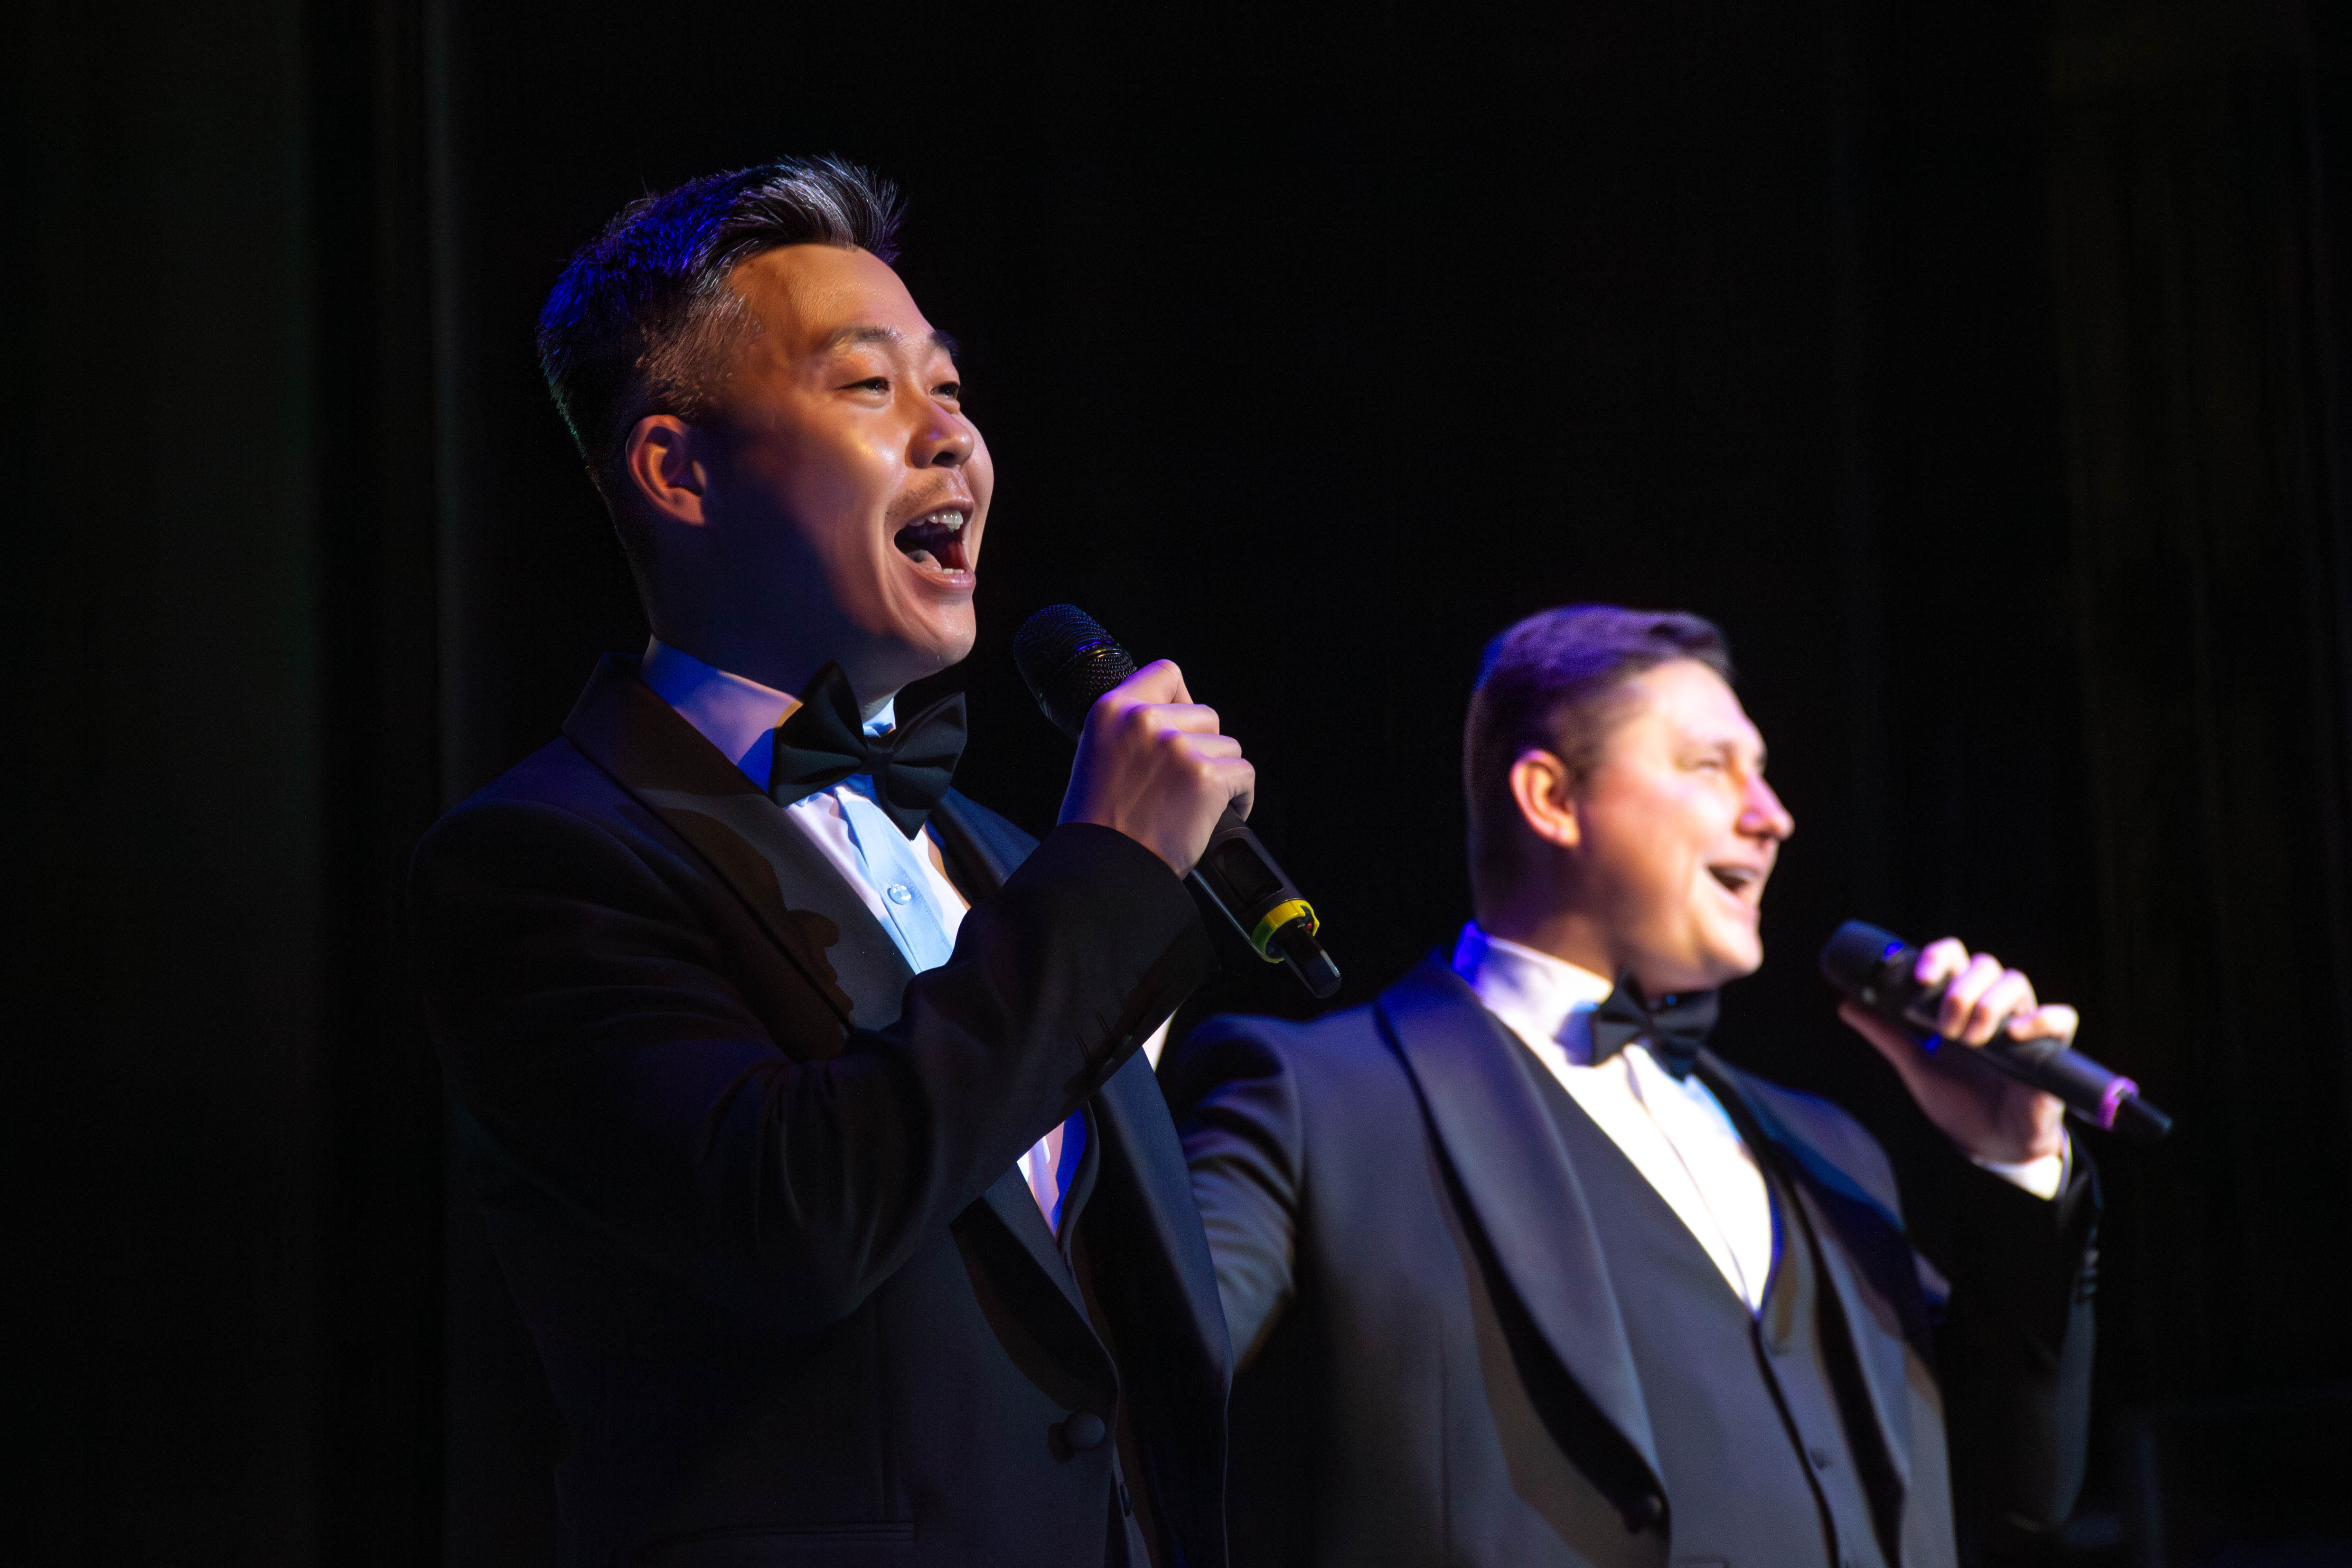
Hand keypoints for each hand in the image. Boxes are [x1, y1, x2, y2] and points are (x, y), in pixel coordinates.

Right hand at [1058, 660, 1254, 876]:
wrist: (1103, 869)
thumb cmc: (1098, 824)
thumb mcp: (1098, 755)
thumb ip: (1130, 730)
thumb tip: (1175, 720)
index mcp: (1112, 710)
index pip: (1166, 673)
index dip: (1182, 700)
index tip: (1183, 727)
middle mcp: (1144, 720)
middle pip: (1205, 715)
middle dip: (1203, 748)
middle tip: (1183, 783)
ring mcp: (1177, 746)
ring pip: (1228, 746)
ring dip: (1219, 774)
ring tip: (1194, 804)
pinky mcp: (1205, 776)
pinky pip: (1244, 776)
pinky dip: (1239, 799)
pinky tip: (1213, 816)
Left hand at [1838, 938, 2072, 1165]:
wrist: (1989, 1145)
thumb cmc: (1958, 1102)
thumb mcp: (1916, 1066)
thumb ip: (1888, 1035)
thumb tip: (1848, 1004)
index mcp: (1961, 1004)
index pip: (1955, 958)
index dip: (1938, 957)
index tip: (1920, 980)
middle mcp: (1993, 1007)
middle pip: (1985, 964)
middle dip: (1959, 990)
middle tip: (1943, 1027)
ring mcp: (2023, 1025)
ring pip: (2016, 982)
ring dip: (1987, 1004)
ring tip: (1970, 1039)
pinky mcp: (2050, 1051)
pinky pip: (2060, 1018)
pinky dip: (2039, 1019)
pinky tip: (2014, 1033)